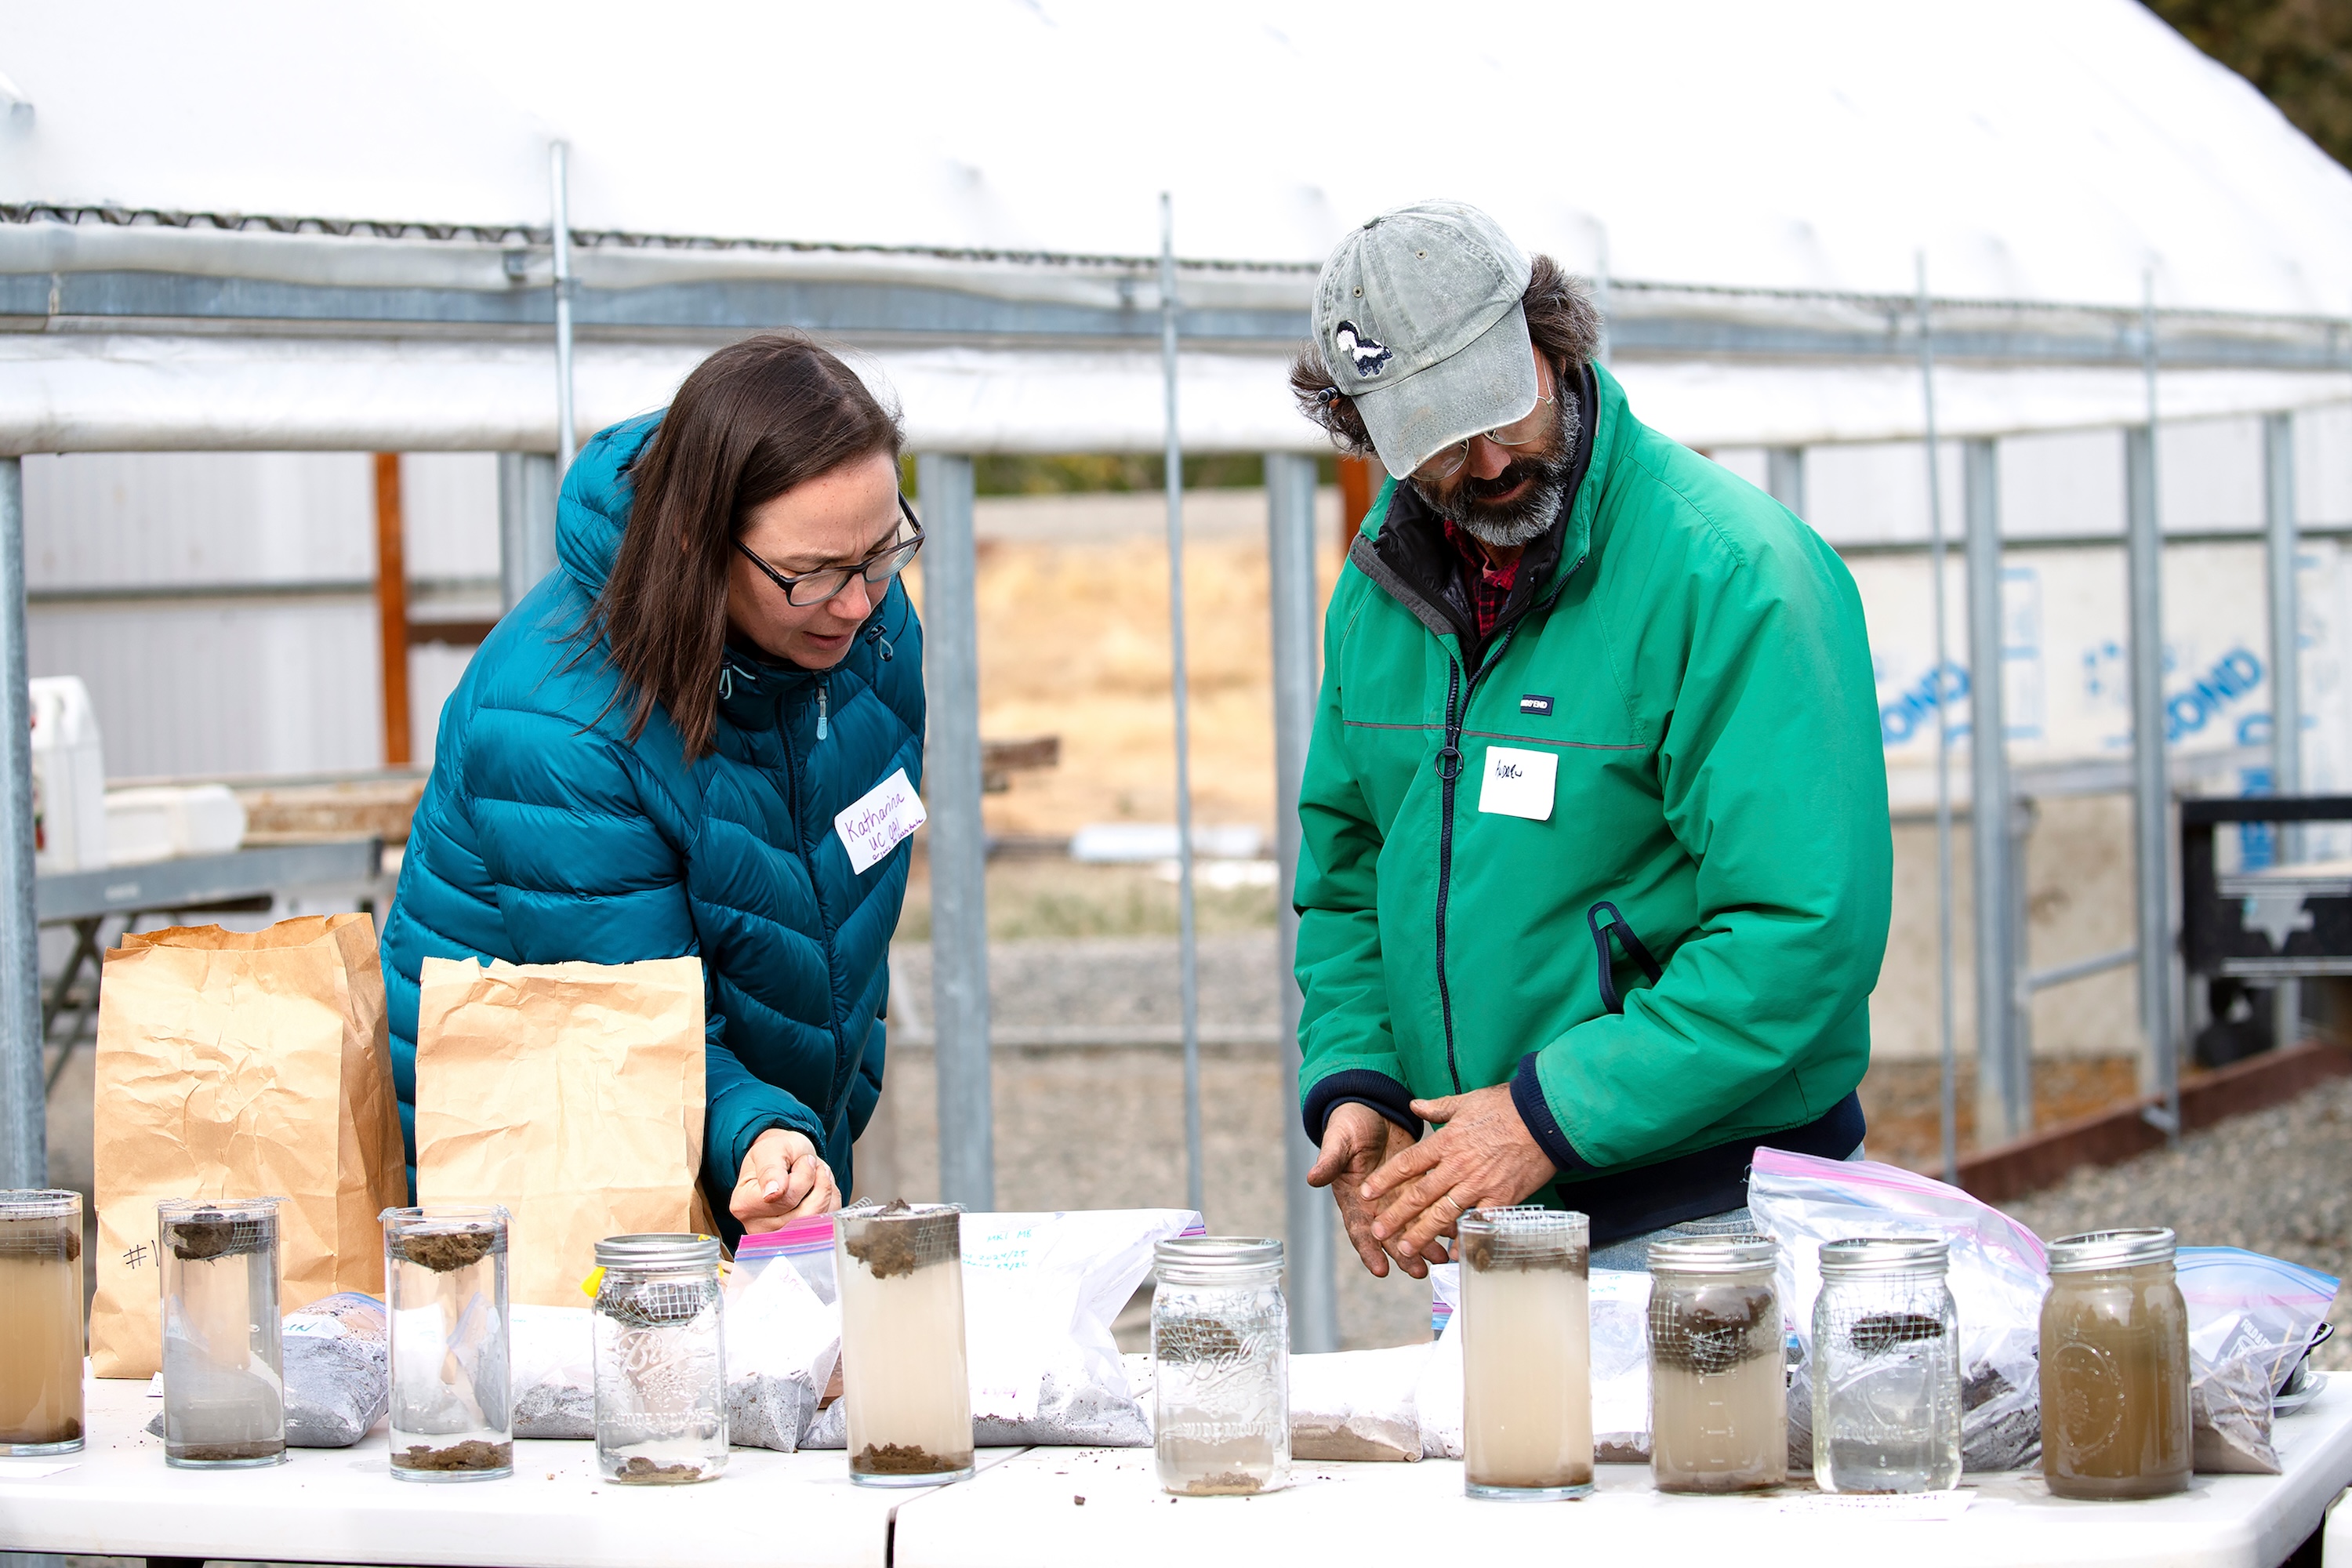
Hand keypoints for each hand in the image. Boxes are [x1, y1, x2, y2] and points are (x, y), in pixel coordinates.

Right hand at [731, 1128, 840, 1232]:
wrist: (785, 1160)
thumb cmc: (776, 1153)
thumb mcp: (772, 1150)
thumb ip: (771, 1170)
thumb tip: (772, 1194)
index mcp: (744, 1204)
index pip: (785, 1199)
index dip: (804, 1177)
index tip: (803, 1160)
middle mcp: (757, 1226)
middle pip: (804, 1214)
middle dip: (818, 1184)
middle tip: (813, 1165)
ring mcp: (777, 1235)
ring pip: (818, 1220)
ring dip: (826, 1193)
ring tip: (817, 1175)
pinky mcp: (796, 1238)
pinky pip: (827, 1224)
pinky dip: (830, 1202)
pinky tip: (819, 1189)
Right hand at [1307, 1102, 1433, 1278]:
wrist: (1370, 1108)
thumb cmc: (1348, 1124)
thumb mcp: (1338, 1141)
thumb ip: (1329, 1161)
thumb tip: (1311, 1178)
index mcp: (1353, 1197)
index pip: (1359, 1230)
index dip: (1369, 1250)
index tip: (1380, 1270)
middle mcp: (1375, 1203)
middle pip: (1390, 1236)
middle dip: (1405, 1255)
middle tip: (1420, 1271)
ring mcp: (1396, 1195)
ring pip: (1412, 1226)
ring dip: (1427, 1242)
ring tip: (1443, 1258)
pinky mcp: (1415, 1183)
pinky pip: (1429, 1205)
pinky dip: (1441, 1217)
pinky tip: (1457, 1229)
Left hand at [1361, 1085, 1557, 1265]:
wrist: (1543, 1116)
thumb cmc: (1505, 1105)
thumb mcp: (1466, 1101)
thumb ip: (1437, 1108)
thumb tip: (1413, 1105)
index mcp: (1446, 1142)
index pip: (1407, 1164)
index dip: (1384, 1180)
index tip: (1366, 1193)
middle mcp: (1457, 1165)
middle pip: (1419, 1194)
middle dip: (1396, 1215)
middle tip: (1377, 1231)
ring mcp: (1479, 1183)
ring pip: (1444, 1213)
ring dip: (1422, 1233)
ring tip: (1405, 1249)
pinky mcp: (1502, 1196)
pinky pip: (1480, 1223)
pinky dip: (1467, 1240)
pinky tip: (1455, 1254)